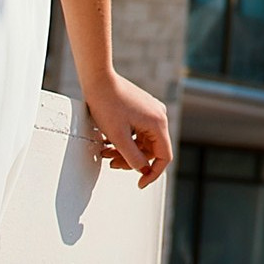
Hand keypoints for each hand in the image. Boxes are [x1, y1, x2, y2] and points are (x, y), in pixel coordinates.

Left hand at [84, 73, 172, 187]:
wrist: (99, 79)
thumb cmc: (107, 103)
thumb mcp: (118, 137)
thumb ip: (133, 157)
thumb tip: (143, 170)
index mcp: (158, 123)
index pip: (164, 156)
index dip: (153, 173)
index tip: (140, 184)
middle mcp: (159, 116)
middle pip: (151, 149)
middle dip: (132, 159)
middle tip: (113, 163)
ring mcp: (151, 111)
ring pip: (143, 141)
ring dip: (126, 149)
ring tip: (107, 152)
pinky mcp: (142, 109)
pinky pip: (138, 131)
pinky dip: (126, 139)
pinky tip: (110, 141)